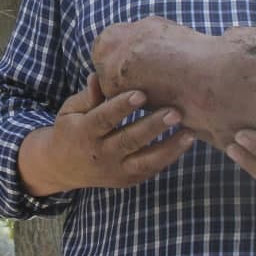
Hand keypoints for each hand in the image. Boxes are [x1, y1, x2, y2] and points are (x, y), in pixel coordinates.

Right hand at [18, 74, 194, 195]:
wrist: (64, 167)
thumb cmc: (72, 130)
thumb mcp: (71, 111)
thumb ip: (87, 97)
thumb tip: (97, 76)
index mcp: (85, 132)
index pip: (104, 119)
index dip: (122, 107)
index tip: (142, 93)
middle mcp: (101, 154)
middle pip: (129, 140)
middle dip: (153, 127)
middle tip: (175, 113)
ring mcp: (116, 170)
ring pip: (145, 161)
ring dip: (169, 148)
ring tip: (190, 133)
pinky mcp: (128, 179)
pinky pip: (151, 169)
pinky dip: (169, 157)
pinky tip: (186, 141)